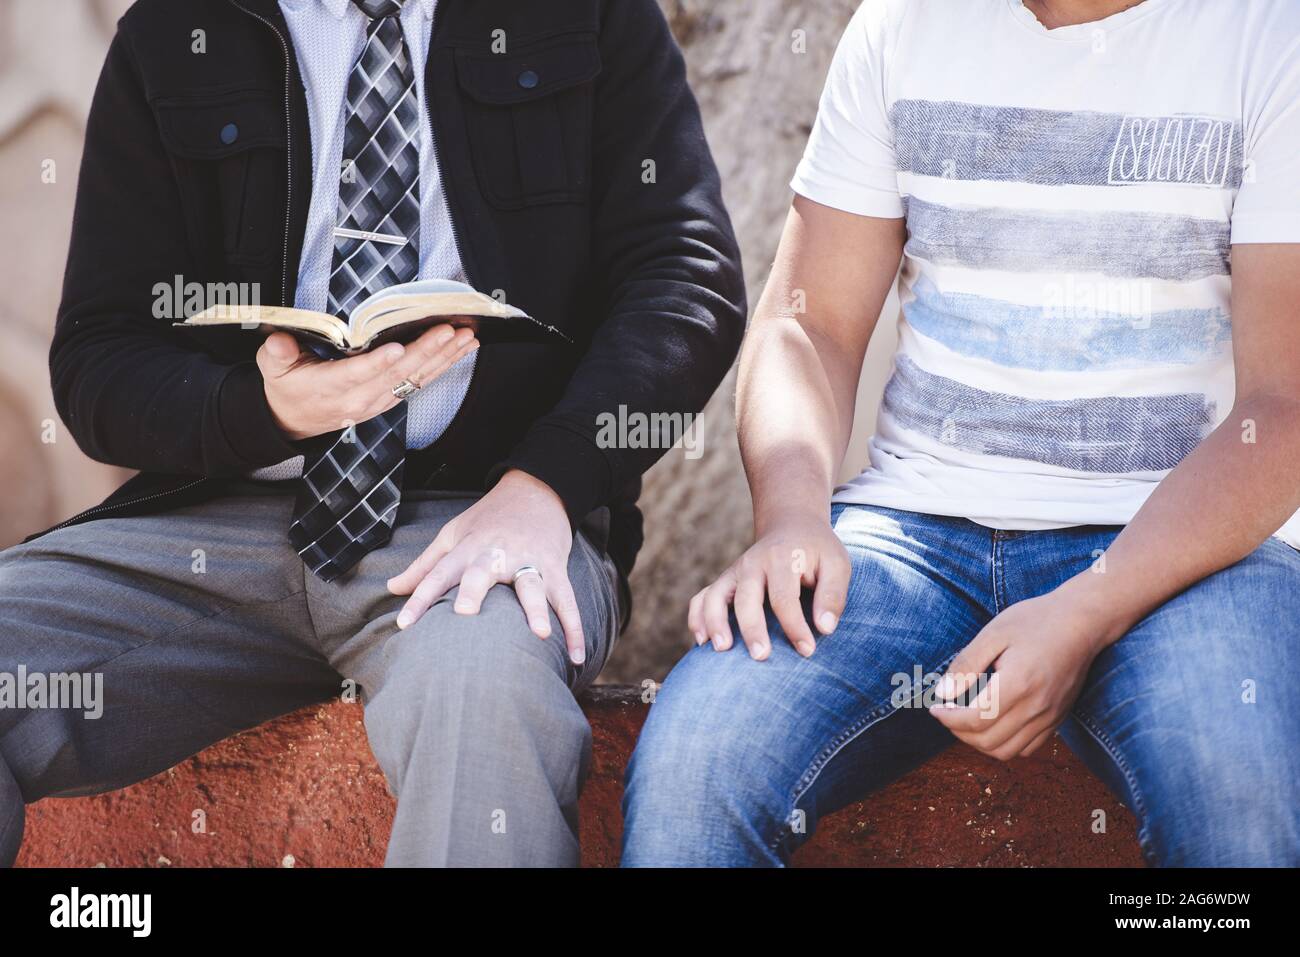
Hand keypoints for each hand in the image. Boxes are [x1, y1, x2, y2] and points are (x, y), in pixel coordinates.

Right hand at [257, 325, 477, 440]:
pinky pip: (421, 382)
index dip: (378, 363)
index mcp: (331, 388)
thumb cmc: (288, 388)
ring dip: (444, 357)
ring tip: (466, 337)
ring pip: (416, 378)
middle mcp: (360, 398)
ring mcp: (379, 401)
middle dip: (426, 351)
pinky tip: (461, 349)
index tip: (398, 348)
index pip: (357, 375)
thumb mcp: (272, 369)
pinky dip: (443, 365)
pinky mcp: (390, 399)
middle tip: (449, 330)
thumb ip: (276, 354)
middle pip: (397, 375)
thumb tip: (278, 342)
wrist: (296, 421)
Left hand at [386, 469, 585, 663]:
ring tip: (541, 634)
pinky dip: (574, 628)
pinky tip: (576, 657)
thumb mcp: (454, 534)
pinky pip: (567, 599)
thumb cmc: (490, 518)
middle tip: (464, 613)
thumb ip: (425, 564)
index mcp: (469, 546)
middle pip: (483, 572)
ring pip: (533, 584)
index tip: (403, 625)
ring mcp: (530, 559)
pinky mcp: (556, 566)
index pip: (438, 573)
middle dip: (474, 591)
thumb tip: (391, 588)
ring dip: (538, 609)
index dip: (420, 597)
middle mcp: (497, 553)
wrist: (538, 489)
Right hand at [688, 513, 849, 659]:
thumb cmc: (817, 552)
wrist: (792, 526)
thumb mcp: (836, 564)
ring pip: (715, 596)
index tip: (807, 651)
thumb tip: (825, 629)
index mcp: (782, 559)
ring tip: (722, 650)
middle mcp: (753, 563)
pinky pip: (701, 598)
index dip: (794, 627)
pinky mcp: (725, 581)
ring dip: (715, 622)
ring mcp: (735, 572)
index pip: (784, 597)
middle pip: (746, 598)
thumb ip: (833, 595)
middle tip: (761, 657)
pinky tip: (702, 642)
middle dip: (751, 629)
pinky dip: (697, 618)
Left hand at [929, 586, 1112, 760]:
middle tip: (947, 712)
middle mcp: (1037, 707)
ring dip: (979, 742)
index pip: (976, 721)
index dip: (949, 719)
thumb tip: (942, 694)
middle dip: (959, 732)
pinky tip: (992, 723)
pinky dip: (1004, 744)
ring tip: (966, 720)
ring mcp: (1050, 717)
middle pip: (989, 742)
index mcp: (1019, 684)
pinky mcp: (1058, 719)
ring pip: (1007, 752)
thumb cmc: (1035, 621)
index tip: (935, 708)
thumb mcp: (993, 634)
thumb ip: (966, 665)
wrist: (1082, 622)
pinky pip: (1027, 748)